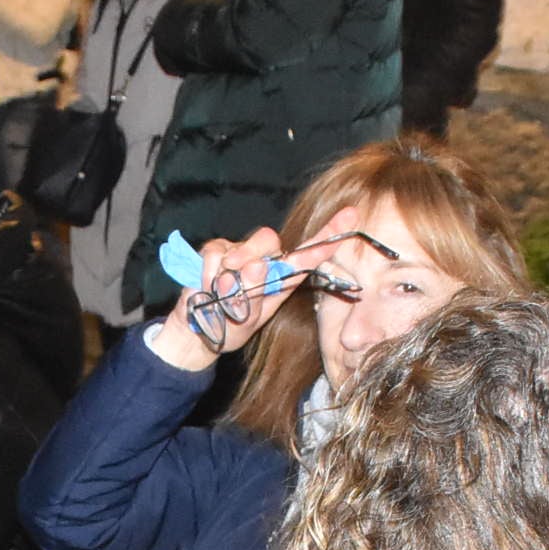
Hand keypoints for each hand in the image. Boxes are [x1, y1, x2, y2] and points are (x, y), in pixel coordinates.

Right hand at [146, 208, 366, 369]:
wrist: (197, 332)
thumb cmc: (231, 326)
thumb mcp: (249, 320)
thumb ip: (255, 297)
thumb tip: (254, 267)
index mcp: (282, 277)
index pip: (309, 253)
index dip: (328, 235)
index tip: (350, 217)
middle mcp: (264, 259)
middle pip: (268, 239)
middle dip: (252, 257)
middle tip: (236, 285)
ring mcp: (239, 252)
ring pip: (240, 249)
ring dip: (229, 276)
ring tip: (220, 295)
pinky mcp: (216, 250)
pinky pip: (214, 254)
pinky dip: (209, 274)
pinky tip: (206, 287)